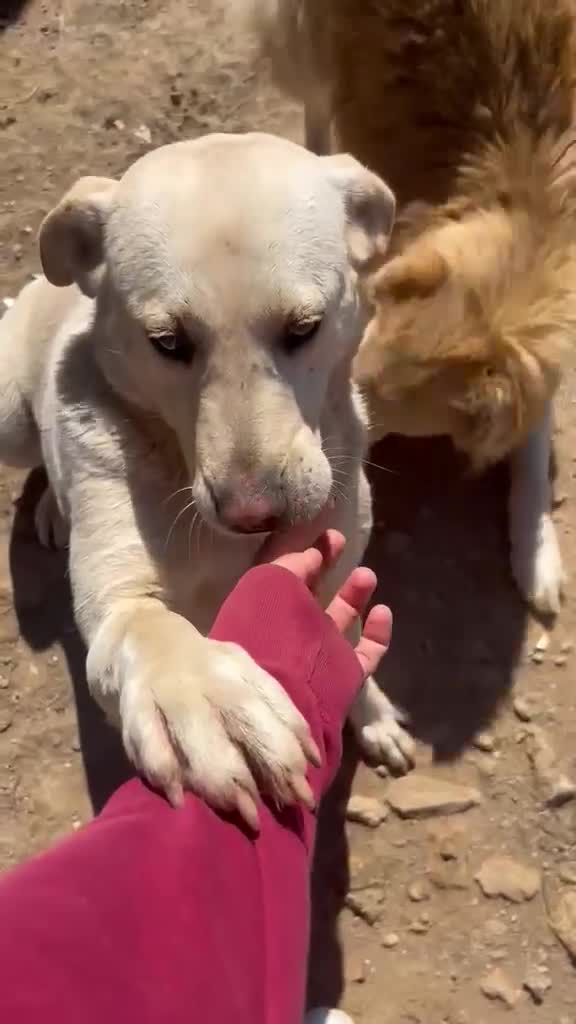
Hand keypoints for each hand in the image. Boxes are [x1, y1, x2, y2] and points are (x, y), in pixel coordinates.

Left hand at [258, 528, 392, 682]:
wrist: (280, 691)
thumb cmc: (266, 629)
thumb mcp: (269, 582)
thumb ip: (293, 564)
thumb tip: (313, 554)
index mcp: (267, 612)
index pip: (286, 580)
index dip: (306, 557)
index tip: (327, 536)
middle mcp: (292, 634)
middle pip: (312, 598)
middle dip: (328, 569)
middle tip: (342, 542)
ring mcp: (320, 656)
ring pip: (341, 622)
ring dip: (354, 596)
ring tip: (366, 574)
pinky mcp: (346, 676)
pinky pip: (368, 653)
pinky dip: (378, 634)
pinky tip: (382, 611)